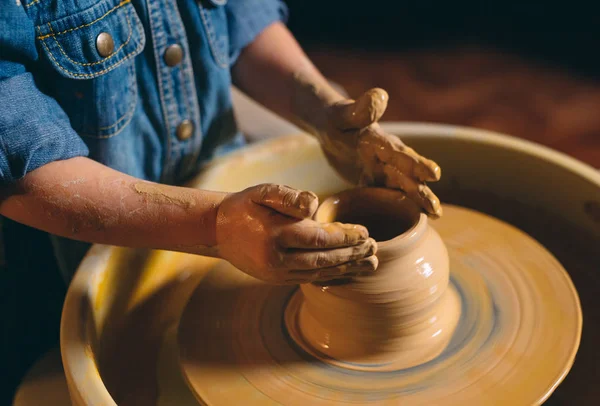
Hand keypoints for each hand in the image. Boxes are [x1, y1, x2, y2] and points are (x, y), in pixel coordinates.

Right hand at [215, 184, 377, 283]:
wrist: (218, 230)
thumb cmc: (245, 206)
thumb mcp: (263, 191)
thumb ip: (289, 196)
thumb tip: (315, 204)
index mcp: (275, 235)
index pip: (320, 238)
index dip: (345, 237)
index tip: (365, 233)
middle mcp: (277, 259)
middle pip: (324, 259)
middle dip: (352, 255)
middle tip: (375, 249)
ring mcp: (277, 273)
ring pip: (320, 273)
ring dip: (348, 269)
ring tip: (371, 265)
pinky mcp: (277, 280)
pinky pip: (310, 279)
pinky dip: (332, 277)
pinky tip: (349, 274)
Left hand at [318, 89, 442, 216]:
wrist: (332, 128)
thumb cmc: (337, 120)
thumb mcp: (344, 115)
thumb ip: (361, 109)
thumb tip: (380, 95)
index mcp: (382, 141)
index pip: (401, 154)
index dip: (416, 164)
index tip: (434, 174)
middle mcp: (388, 157)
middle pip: (407, 176)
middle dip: (422, 193)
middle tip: (437, 210)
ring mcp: (382, 170)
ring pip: (402, 188)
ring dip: (417, 202)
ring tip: (436, 216)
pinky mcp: (372, 181)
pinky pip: (385, 197)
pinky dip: (396, 208)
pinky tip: (410, 222)